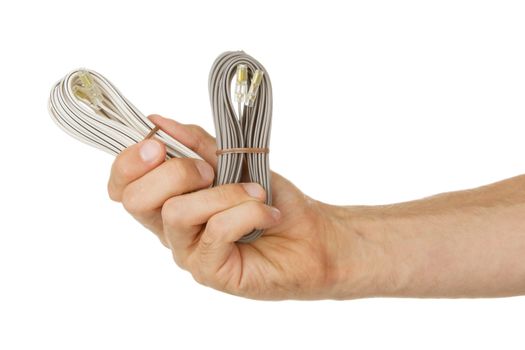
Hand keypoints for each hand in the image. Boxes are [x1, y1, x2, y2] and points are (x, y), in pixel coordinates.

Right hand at [107, 115, 383, 299]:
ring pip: (178, 212)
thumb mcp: (234, 161)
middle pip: (135, 199)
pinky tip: (268, 215)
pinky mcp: (211, 272)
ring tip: (255, 193)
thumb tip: (158, 121)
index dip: (128, 162)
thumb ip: (196, 144)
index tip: (157, 143)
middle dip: (175, 172)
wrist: (313, 234)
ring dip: (224, 192)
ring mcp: (189, 253)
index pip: (122, 186)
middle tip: (212, 170)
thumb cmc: (272, 198)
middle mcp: (171, 229)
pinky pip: (216, 230)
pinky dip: (248, 212)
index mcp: (169, 200)